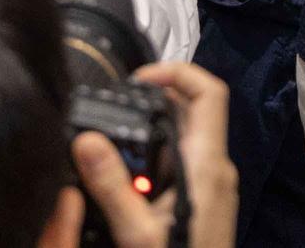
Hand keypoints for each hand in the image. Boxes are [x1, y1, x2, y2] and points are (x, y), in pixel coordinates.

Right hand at [74, 61, 238, 247]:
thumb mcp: (136, 233)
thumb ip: (110, 185)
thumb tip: (86, 140)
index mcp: (207, 166)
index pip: (209, 93)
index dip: (177, 71)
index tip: (139, 77)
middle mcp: (218, 169)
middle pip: (194, 110)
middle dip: (156, 101)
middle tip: (118, 108)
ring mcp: (216, 184)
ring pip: (188, 136)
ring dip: (156, 129)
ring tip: (117, 139)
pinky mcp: (208, 199)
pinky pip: (186, 161)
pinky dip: (160, 154)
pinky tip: (131, 174)